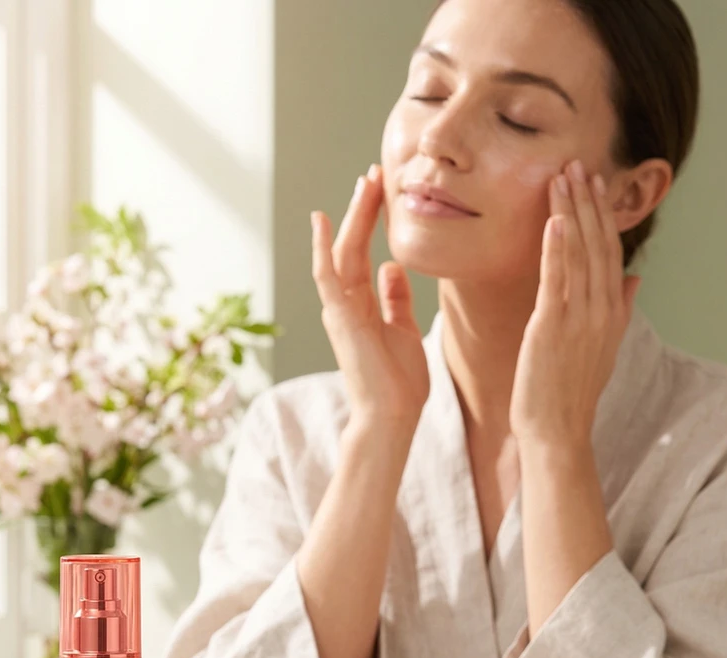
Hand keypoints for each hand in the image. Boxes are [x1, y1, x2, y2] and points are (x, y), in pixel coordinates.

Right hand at [311, 165, 427, 431]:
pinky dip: (324, 248)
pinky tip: (323, 220)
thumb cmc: (398, 381)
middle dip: (363, 209)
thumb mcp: (403, 330)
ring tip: (364, 183)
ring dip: (352, 218)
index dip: (371, 220)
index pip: (362, 253)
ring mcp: (340, 311)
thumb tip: (393, 268)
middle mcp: (345, 304)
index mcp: (361, 306)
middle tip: (374, 174)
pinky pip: (327, 277)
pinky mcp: (340, 319)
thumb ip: (395, 300)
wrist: (392, 415)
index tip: (383, 189)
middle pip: (351, 246)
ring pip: (341, 253)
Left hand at [510, 160, 641, 449]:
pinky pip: (556, 280)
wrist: (557, 430)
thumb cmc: (570, 392)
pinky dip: (556, 249)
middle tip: (576, 165)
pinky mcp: (551, 327)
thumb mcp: (602, 347)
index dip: (601, 216)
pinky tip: (552, 220)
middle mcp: (600, 310)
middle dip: (586, 203)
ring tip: (562, 178)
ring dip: (570, 213)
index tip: (594, 183)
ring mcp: (578, 318)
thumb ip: (619, 309)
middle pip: (596, 245)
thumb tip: (634, 278)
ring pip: (577, 255)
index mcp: (610, 312)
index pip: (609, 252)